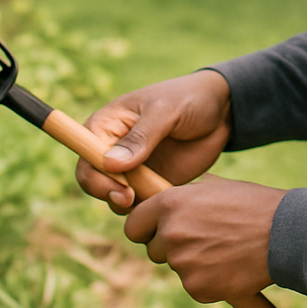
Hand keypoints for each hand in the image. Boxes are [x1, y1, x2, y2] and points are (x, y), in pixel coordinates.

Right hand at [75, 69, 232, 212]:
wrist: (221, 111)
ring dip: (129, 205)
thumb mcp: (166, 111)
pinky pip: (139, 204)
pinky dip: (148, 208)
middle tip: (132, 199)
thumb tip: (110, 163)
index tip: (120, 187)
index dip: (94, 176)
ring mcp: (132, 168)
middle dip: (109, 194)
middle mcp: (113, 148)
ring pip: (115, 197)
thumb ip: (141, 136)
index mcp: (108, 124)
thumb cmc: (189, 99)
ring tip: (155, 197)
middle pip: (94, 181)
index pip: (85, 156)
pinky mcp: (150, 183)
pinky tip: (166, 202)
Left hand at [125, 175, 285, 302]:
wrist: (284, 234)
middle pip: (154, 249)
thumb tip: (167, 203)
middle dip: (172, 247)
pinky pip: (194, 285)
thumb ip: (184, 198)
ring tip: (224, 248)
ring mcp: (183, 263)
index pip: (133, 225)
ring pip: (177, 267)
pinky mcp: (198, 288)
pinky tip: (229, 264)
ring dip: (193, 262)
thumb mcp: (214, 188)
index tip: (155, 231)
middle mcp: (171, 233)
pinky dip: (208, 279)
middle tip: (203, 239)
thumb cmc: (252, 205)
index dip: (145, 228)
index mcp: (171, 203)